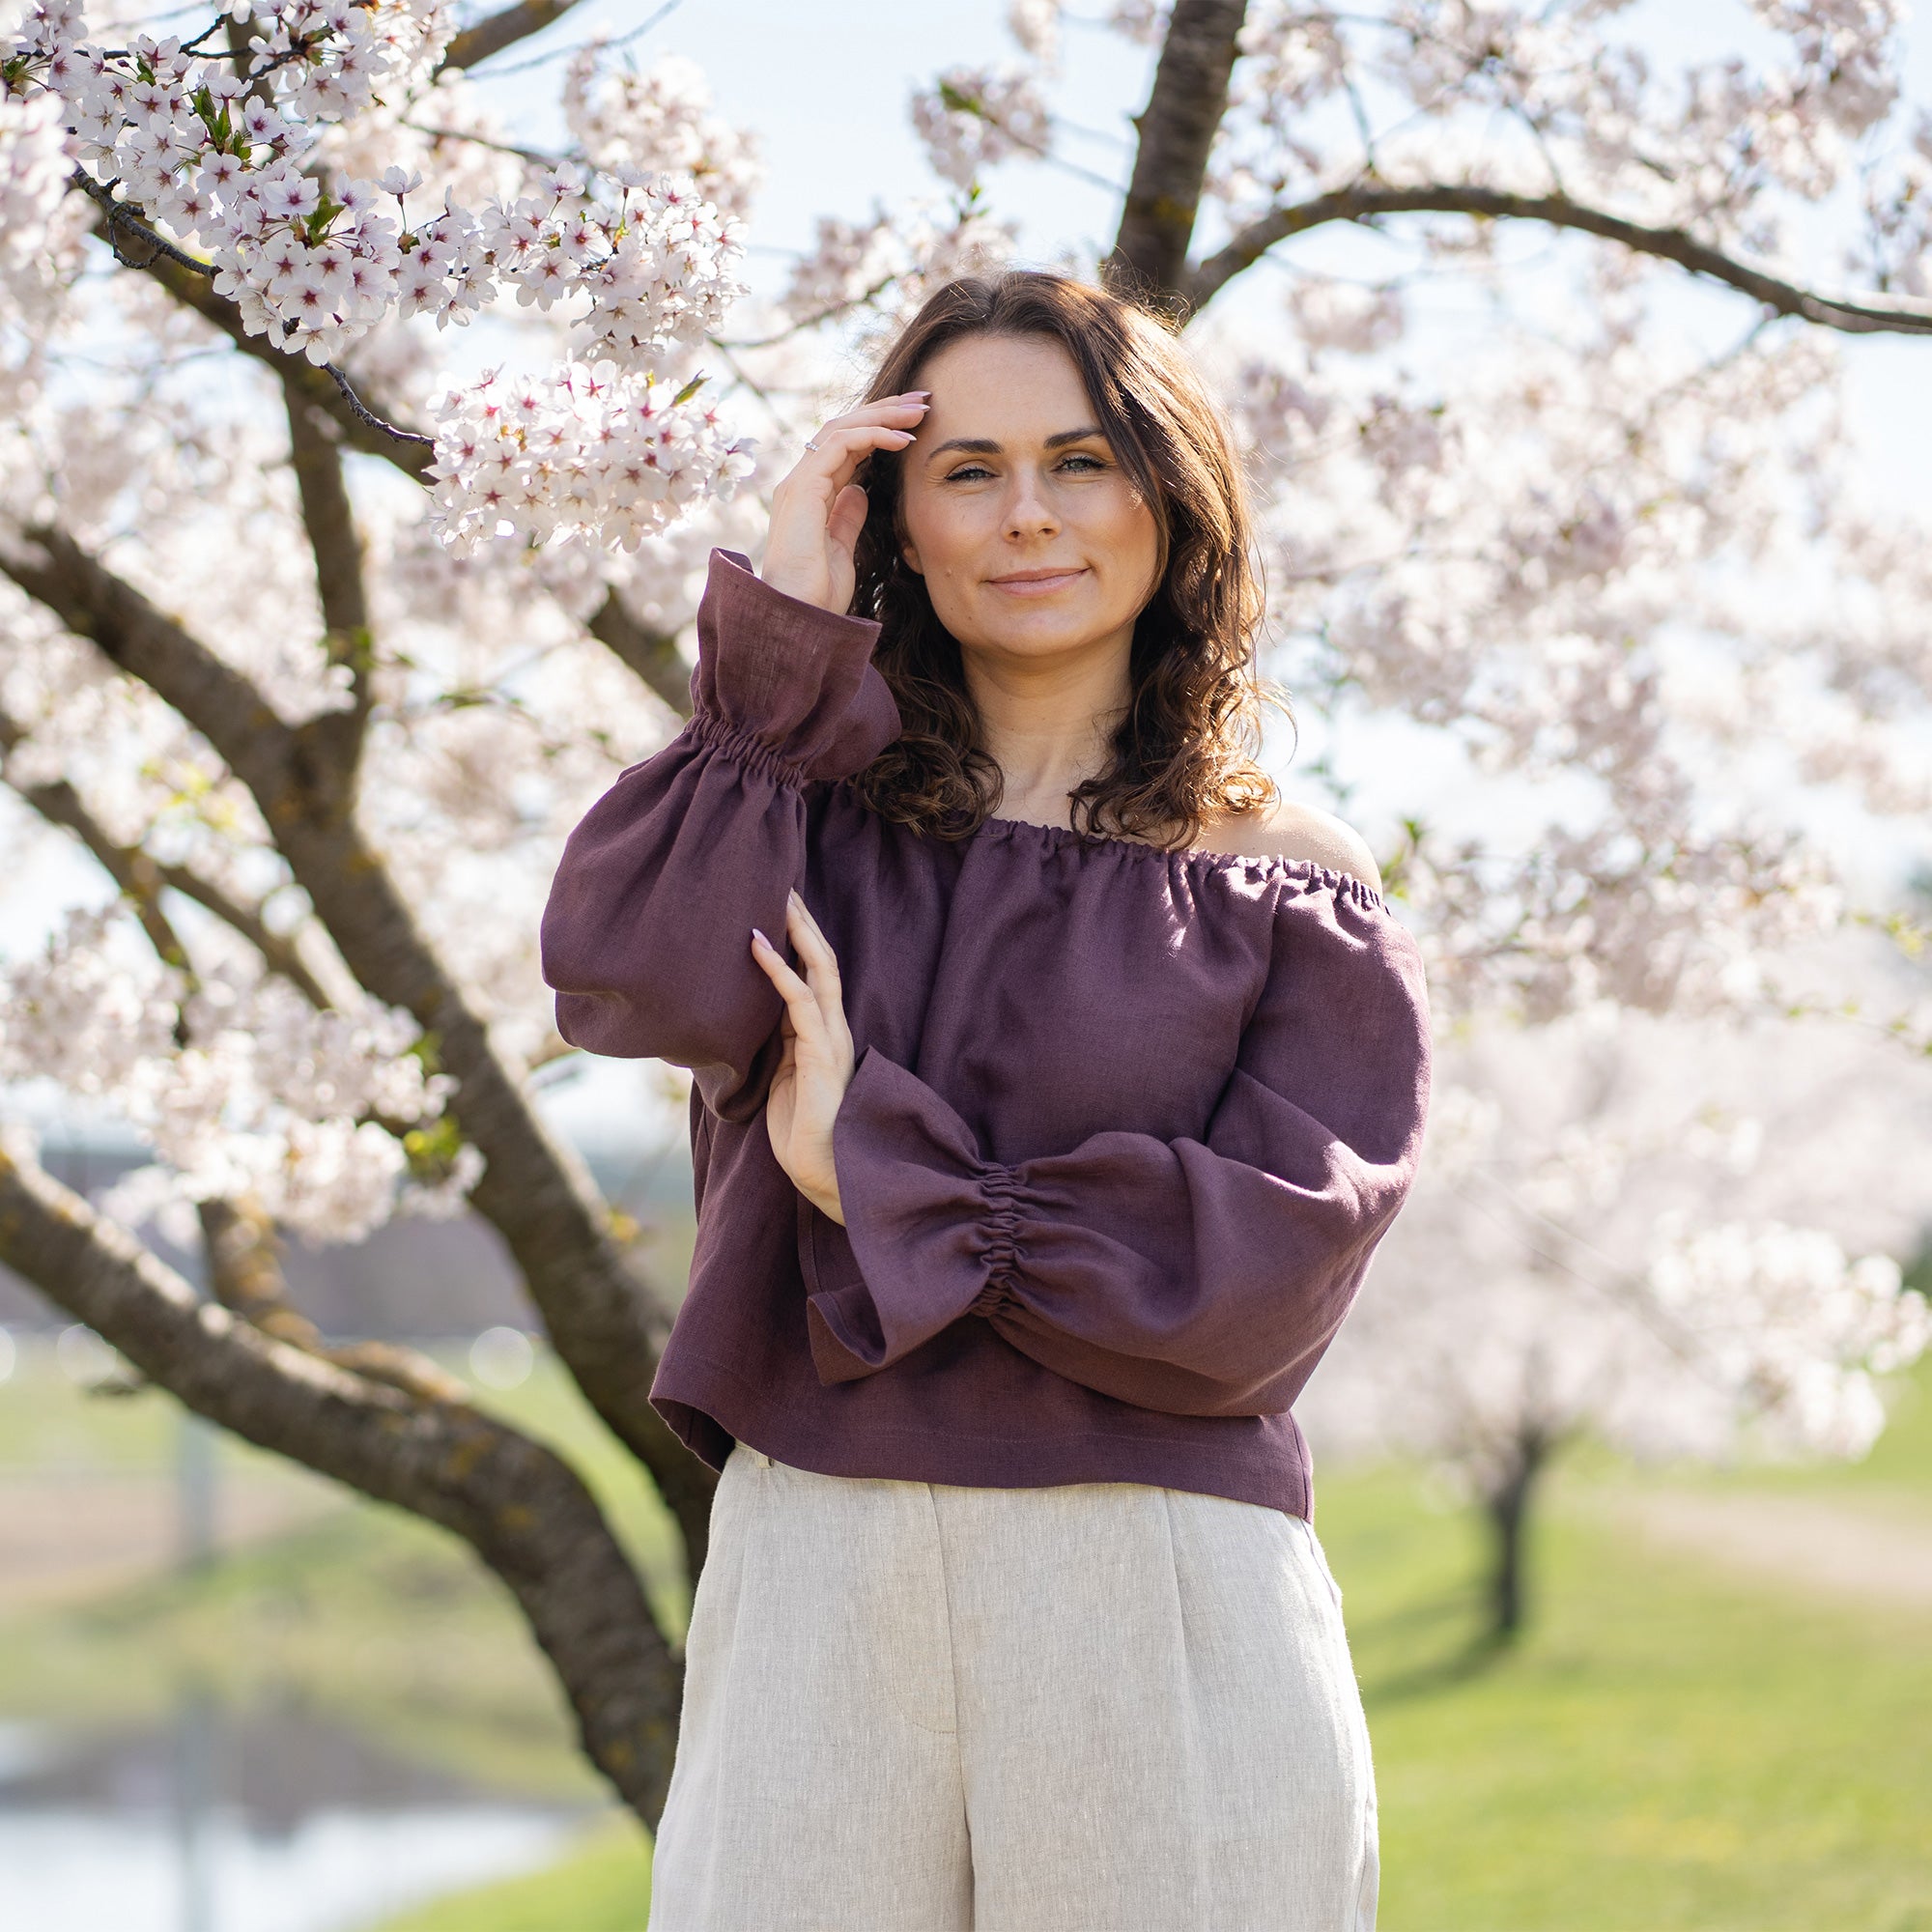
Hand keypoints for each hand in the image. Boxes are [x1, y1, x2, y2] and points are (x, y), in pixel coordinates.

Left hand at [749, 887, 853, 1223]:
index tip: (778, 904)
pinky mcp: (822, 1054)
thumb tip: (731, 1021)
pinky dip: (778, 969)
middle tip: (780, 880)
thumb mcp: (777, 1078)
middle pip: (823, 958)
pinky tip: (756, 943)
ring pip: (819, 968)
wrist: (825, 1174)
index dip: (799, 937)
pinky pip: (800, 1000)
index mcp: (822, 1034)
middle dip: (803, 920)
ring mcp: (832, 1039)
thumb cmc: (800, 1132)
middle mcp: (833, 1028)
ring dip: (796, 930)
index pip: (814, 972)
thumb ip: (767, 1045)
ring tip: (775, 896)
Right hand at [760, 392, 930, 613]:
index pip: (846, 447)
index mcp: (810, 495)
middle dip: (884, 410)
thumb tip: (860, 491)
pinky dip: (873, 435)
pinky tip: (902, 439)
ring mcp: (798, 483)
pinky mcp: (803, 489)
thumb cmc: (818, 594)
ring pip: (841, 427)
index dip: (879, 430)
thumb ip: (847, 516)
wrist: (798, 618)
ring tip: (918, 413)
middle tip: (922, 400)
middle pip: (843, 428)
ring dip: (883, 415)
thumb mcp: (843, 549)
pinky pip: (839, 445)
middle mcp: (801, 482)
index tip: (916, 425)